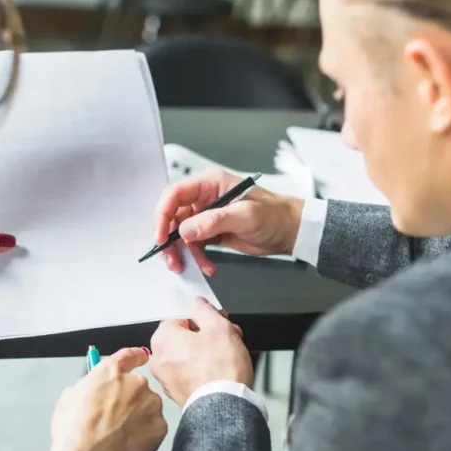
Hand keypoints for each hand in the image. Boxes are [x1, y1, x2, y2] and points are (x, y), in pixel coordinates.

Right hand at [47, 348, 166, 450]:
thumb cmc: (74, 427)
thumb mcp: (70, 397)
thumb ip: (89, 386)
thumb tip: (95, 390)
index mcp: (112, 371)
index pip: (130, 355)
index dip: (136, 356)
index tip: (141, 357)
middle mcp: (136, 383)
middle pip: (139, 386)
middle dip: (131, 398)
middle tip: (116, 417)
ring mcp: (151, 405)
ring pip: (148, 407)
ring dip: (139, 416)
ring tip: (121, 435)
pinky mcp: (160, 426)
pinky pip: (154, 428)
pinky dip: (146, 435)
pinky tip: (129, 444)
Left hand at [150, 298, 252, 407]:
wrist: (225, 409)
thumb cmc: (220, 369)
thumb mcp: (218, 327)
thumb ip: (204, 310)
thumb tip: (197, 303)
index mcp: (163, 339)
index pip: (180, 316)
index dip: (202, 316)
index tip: (217, 319)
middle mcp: (158, 358)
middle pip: (184, 336)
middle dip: (208, 333)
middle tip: (229, 335)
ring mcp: (166, 378)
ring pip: (188, 354)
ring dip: (208, 350)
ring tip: (230, 353)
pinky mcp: (177, 392)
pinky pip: (189, 372)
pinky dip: (203, 368)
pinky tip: (221, 370)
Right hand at [154, 168, 303, 275]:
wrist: (289, 231)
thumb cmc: (274, 215)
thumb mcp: (246, 216)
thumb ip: (214, 221)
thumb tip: (185, 230)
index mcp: (208, 184)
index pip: (174, 195)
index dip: (162, 215)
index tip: (161, 238)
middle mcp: (203, 198)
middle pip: (172, 217)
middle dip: (169, 240)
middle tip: (172, 260)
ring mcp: (205, 215)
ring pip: (179, 234)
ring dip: (181, 252)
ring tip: (187, 267)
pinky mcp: (209, 231)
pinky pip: (193, 245)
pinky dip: (195, 258)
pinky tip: (207, 266)